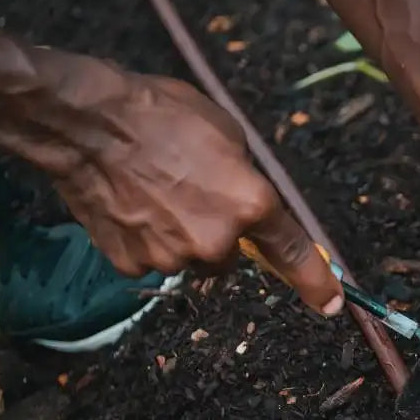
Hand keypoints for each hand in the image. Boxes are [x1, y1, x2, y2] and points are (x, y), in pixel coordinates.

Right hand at [46, 59, 343, 316]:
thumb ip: (246, 178)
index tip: (331, 304)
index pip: (292, 252)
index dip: (315, 282)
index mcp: (250, 204)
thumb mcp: (227, 134)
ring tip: (153, 192)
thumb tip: (249, 202)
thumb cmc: (162, 115)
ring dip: (179, 236)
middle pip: (231, 256)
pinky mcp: (132, 265)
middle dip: (219, 234)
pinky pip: (150, 259)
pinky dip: (144, 239)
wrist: (88, 124)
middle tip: (191, 192)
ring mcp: (172, 258)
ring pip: (189, 259)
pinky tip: (129, 205)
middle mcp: (216, 241)